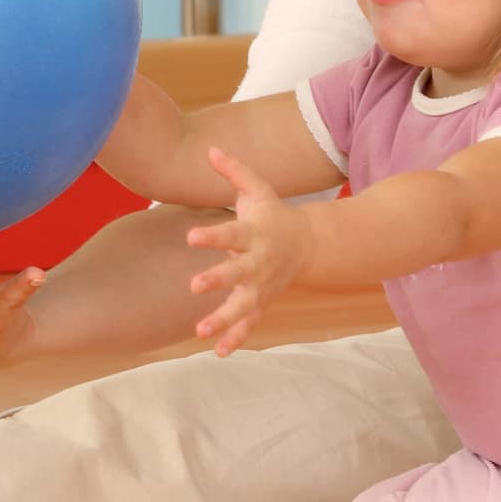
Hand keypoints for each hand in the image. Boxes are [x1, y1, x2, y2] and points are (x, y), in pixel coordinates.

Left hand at [186, 147, 312, 355]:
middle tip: (195, 285)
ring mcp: (261, 285)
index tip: (191, 238)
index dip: (212, 236)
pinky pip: (251, 323)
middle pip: (238, 272)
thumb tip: (209, 149)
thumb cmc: (274, 214)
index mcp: (255, 233)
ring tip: (200, 331)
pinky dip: (237, 338)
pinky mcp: (262, 301)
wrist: (309, 244)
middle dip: (218, 279)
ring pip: (243, 305)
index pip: (231, 233)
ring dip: (223, 319)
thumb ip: (235, 172)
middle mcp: (259, 262)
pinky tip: (219, 352)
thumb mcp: (258, 190)